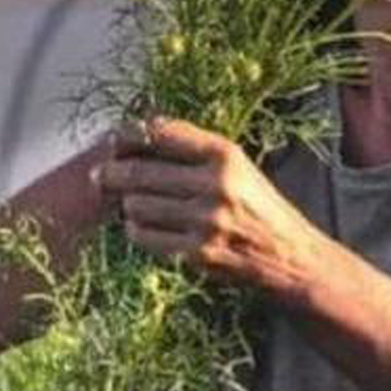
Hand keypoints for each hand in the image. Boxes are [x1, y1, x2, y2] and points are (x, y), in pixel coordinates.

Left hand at [91, 117, 327, 299]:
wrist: (289, 256)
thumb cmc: (259, 206)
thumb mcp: (238, 166)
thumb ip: (194, 151)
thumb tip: (136, 139)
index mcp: (225, 155)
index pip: (160, 133)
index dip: (129, 134)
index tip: (116, 139)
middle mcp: (215, 184)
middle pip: (139, 171)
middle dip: (112, 172)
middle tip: (100, 174)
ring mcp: (205, 221)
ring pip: (136, 205)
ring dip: (127, 204)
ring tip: (131, 204)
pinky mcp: (196, 253)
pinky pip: (144, 236)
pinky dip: (136, 230)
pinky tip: (142, 226)